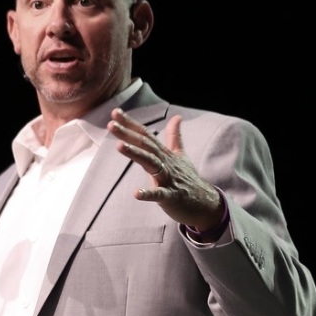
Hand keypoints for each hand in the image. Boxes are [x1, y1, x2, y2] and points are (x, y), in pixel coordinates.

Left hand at [107, 108, 223, 232]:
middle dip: (127, 134)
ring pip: (151, 163)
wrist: (205, 203)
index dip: (131, 124)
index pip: (145, 135)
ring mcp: (168, 179)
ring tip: (119, 146)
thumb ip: (175, 137)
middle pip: (145, 145)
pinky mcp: (171, 196)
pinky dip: (148, 193)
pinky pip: (159, 194)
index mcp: (164, 154)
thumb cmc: (187, 179)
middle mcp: (165, 163)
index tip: (115, 112)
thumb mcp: (180, 156)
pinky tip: (136, 193)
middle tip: (111, 125)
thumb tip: (177, 117)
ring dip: (135, 154)